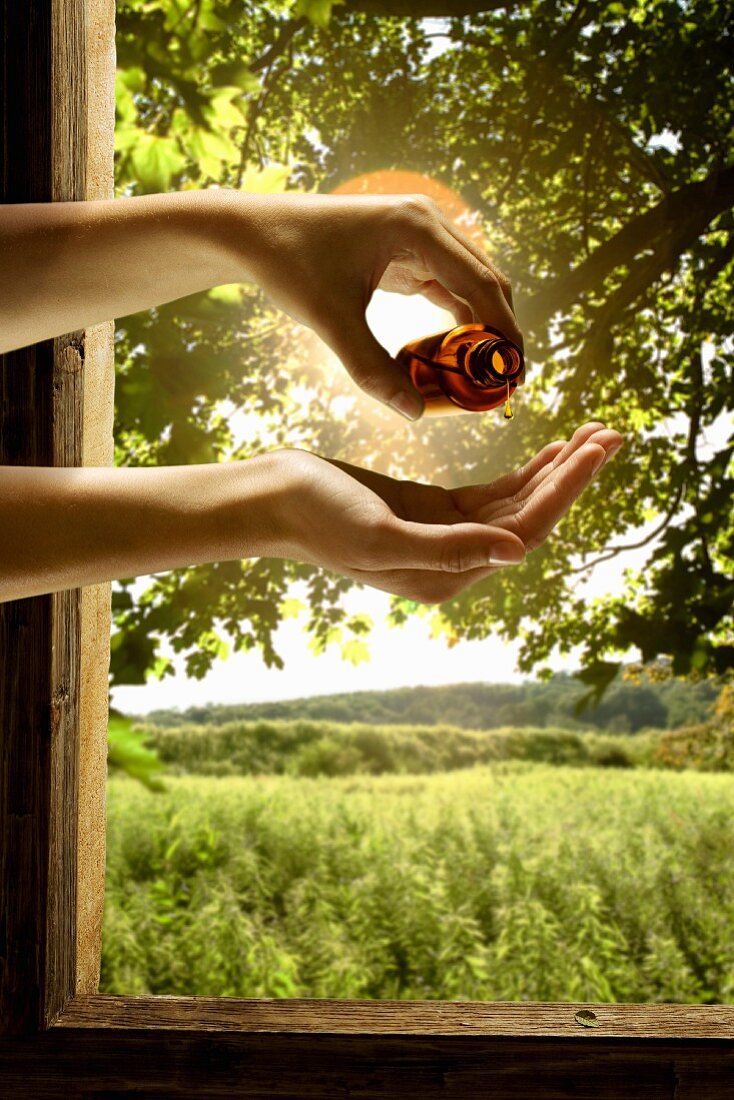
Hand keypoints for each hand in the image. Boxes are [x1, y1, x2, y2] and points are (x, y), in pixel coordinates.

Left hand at [235, 191, 520, 419]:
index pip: (481, 284)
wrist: (255, 232)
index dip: (504, 331)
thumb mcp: (330, 321)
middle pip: (487, 282)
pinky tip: (454, 359)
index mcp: (417, 228)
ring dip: (480, 329)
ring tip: (483, 379)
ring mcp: (422, 234)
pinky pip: (448, 288)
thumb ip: (371, 368)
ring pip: (472, 286)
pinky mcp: (410, 250)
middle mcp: (428, 223)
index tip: (515, 374)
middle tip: (504, 385)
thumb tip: (414, 414)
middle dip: (499, 334)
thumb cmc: (290, 263)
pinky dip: (457, 322)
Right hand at [271, 422, 622, 601]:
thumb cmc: (317, 517)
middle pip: (529, 518)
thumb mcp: (378, 534)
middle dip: (572, 476)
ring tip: (594, 435)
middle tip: (612, 434)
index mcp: (445, 576)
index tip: (594, 451)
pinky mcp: (434, 510)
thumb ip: (448, 549)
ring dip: (555, 470)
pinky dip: (524, 471)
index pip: (521, 533)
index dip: (562, 492)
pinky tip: (551, 451)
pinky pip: (492, 493)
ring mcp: (446, 534)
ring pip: (515, 502)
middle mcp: (454, 561)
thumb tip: (517, 552)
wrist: (275, 499)